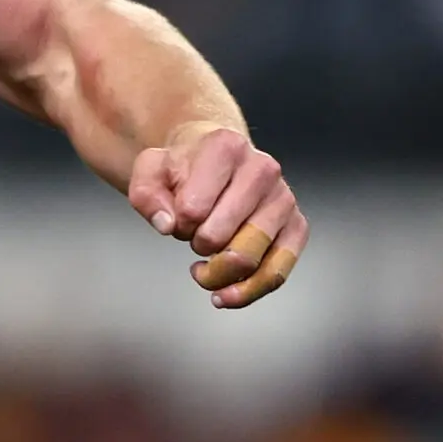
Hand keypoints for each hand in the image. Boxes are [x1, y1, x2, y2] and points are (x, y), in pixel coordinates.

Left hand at [126, 122, 306, 308]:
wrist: (215, 159)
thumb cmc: (183, 166)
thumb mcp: (150, 169)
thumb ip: (145, 195)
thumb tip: (166, 224)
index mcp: (225, 147)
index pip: (194, 208)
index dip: (177, 224)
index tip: (175, 218)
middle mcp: (263, 169)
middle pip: (221, 238)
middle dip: (195, 247)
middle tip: (189, 237)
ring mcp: (284, 199)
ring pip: (250, 259)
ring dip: (217, 275)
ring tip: (201, 269)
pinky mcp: (297, 226)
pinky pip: (277, 273)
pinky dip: (248, 291)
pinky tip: (224, 294)